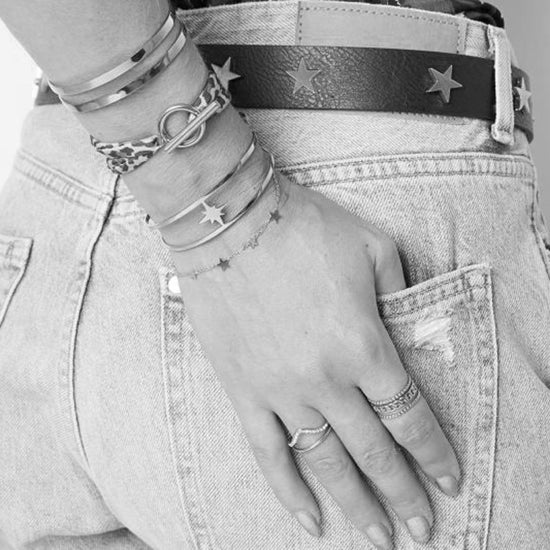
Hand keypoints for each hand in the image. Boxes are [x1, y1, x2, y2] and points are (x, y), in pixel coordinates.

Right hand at [174, 174, 460, 548]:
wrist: (230, 223)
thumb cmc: (304, 228)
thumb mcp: (374, 248)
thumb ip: (401, 293)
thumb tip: (410, 326)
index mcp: (363, 345)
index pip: (409, 414)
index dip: (433, 451)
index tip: (449, 479)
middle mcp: (326, 379)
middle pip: (375, 450)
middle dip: (404, 492)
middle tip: (422, 527)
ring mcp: (280, 390)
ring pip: (326, 462)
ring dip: (356, 503)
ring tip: (379, 536)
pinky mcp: (242, 390)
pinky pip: (267, 452)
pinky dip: (288, 491)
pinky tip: (309, 519)